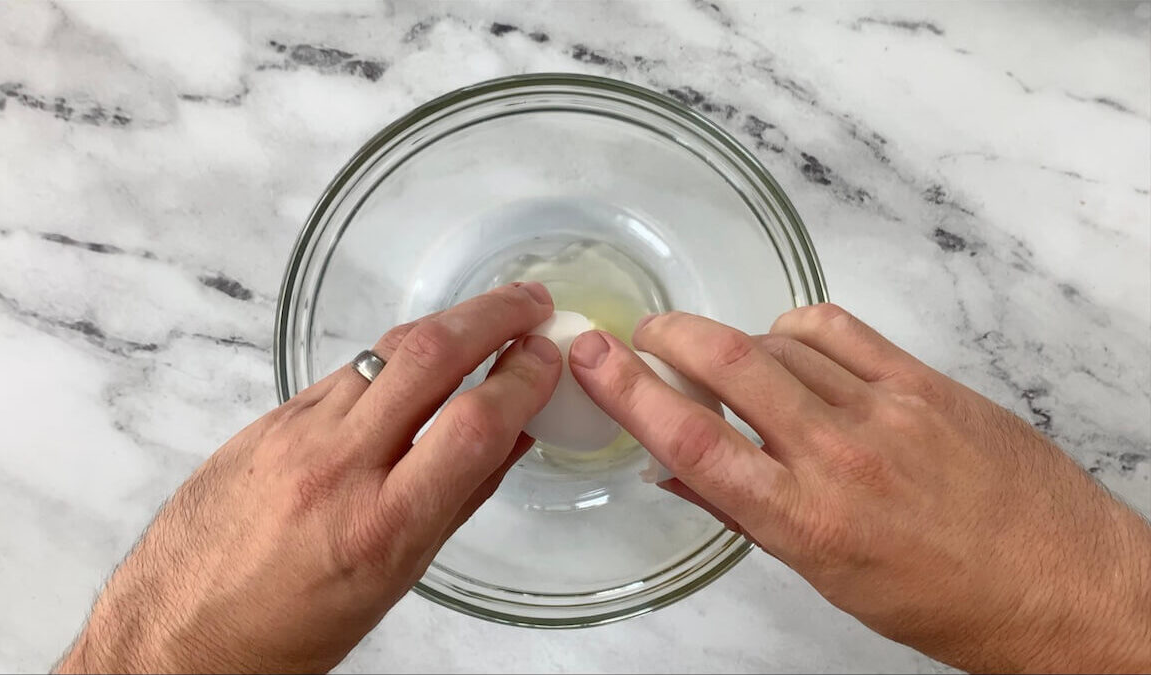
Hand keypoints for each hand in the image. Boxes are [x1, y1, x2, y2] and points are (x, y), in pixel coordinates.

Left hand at [56, 283, 560, 673]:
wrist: (175, 634)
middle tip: (530, 301)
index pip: (473, 426)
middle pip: (428, 356)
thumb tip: (511, 439)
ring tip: (484, 319)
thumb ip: (458, 500)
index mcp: (380, 526)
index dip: (524, 378)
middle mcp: (336, 467)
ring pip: (384, 351)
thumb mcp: (395, 580)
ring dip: (445, 325)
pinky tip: (415, 363)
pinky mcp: (267, 420)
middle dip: (492, 315)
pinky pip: (344, 373)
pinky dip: (392, 358)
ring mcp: (294, 434)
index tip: (547, 358)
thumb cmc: (286, 631)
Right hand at [569, 304, 1150, 672]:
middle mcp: (838, 458)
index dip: (630, 391)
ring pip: (780, 343)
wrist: (1060, 586)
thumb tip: (675, 469)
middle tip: (646, 333)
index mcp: (804, 521)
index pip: (692, 441)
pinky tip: (791, 342)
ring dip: (739, 345)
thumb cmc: (945, 600)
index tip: (593, 354)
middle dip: (670, 335)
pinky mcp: (926, 383)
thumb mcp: (826, 576)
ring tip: (734, 365)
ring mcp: (886, 411)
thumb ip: (746, 512)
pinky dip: (798, 328)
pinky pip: (840, 330)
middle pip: (728, 365)